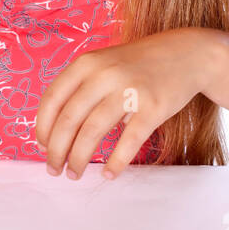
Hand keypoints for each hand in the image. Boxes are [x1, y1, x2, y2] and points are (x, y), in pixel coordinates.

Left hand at [35, 28, 215, 179]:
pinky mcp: (153, 108)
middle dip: (56, 151)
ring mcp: (129, 91)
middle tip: (54, 169)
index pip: (52, 100)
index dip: (43, 128)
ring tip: (74, 174)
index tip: (42, 148)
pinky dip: (115, 163)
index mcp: (86, 64)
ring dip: (78, 159)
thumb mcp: (103, 64)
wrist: (186, 54)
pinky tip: (108, 174)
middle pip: (68, 120)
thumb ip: (79, 89)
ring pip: (92, 133)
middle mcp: (104, 74)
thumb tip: (53, 133)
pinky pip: (128, 142)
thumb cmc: (137, 65)